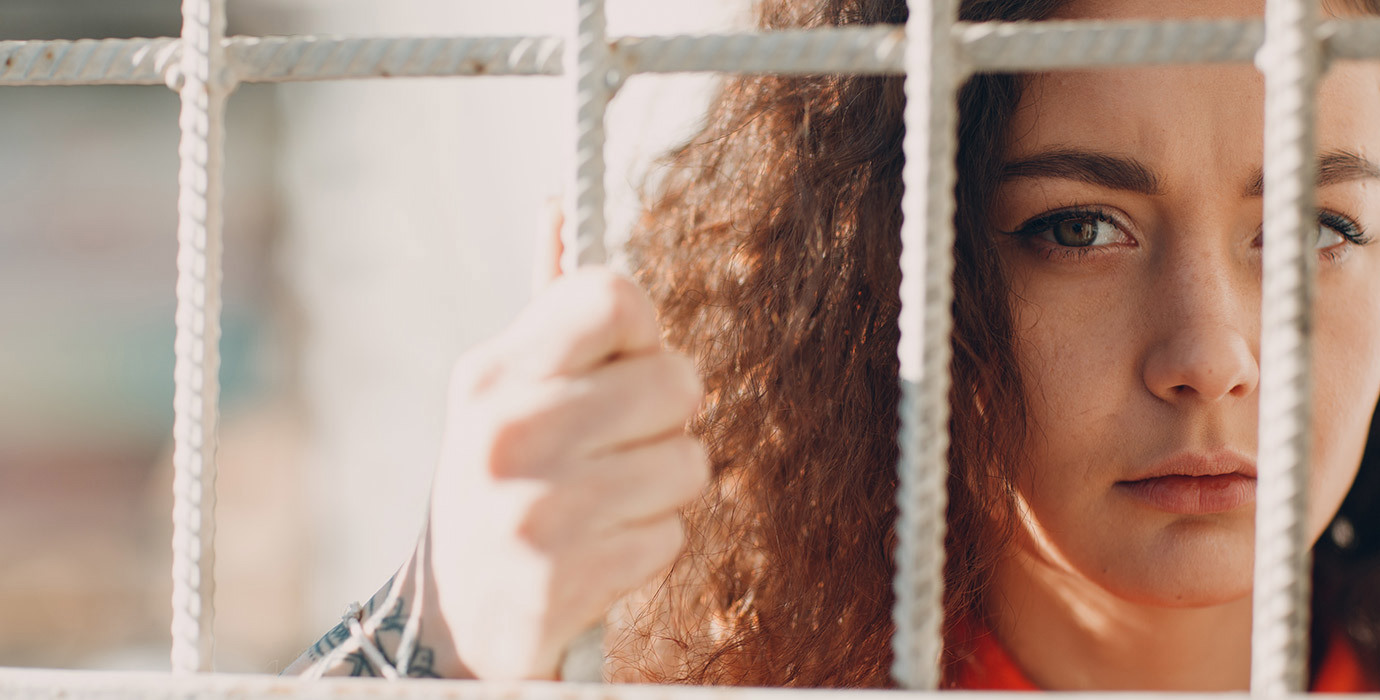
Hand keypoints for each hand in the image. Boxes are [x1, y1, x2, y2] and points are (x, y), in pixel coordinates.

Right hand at [427, 267, 708, 679]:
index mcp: (492, 373)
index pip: (613, 296)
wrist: (456, 618)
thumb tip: (557, 204)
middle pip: (676, 380)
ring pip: (689, 461)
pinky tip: (602, 548)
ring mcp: (535, 510)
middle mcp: (507, 434)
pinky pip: (673, 534)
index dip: (645, 328)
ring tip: (610, 500)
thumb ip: (547, 311)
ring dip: (666, 486)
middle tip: (624, 441)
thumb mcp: (503, 392)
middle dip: (669, 418)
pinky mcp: (564, 580)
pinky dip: (651, 543)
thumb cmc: (503, 482)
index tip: (628, 360)